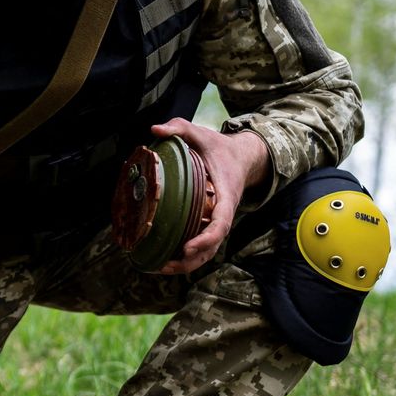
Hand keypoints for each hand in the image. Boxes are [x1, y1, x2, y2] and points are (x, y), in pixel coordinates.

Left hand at [149, 119, 269, 274]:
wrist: (240, 157)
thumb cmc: (219, 148)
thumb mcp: (201, 133)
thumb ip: (180, 127)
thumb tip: (155, 130)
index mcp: (226, 196)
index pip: (221, 225)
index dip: (205, 239)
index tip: (187, 247)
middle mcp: (225, 214)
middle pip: (212, 247)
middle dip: (191, 260)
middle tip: (165, 265)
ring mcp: (219, 221)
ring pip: (207, 252)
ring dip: (187, 265)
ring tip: (160, 268)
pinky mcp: (211, 224)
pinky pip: (202, 246)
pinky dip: (186, 257)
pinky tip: (164, 260)